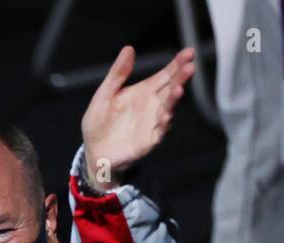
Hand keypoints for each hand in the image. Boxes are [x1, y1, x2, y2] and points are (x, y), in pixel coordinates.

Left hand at [81, 46, 194, 189]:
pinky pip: (158, 131)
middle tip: (190, 67)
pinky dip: (163, 124)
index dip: (177, 64)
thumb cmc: (99, 123)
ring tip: (179, 90)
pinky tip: (165, 115)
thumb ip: (117, 74)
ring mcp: (152, 123)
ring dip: (174, 100)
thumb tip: (129, 48)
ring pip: (168, 109)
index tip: (189, 52)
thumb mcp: (104, 95)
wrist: (94, 152)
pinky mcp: (148, 141)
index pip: (165, 75)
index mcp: (143, 92)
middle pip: (171, 89)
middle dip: (181, 79)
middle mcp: (153, 106)